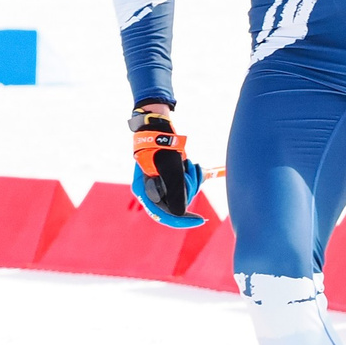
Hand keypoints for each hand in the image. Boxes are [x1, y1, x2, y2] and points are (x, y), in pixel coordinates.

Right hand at [130, 106, 205, 228]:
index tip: (201, 219)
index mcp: (144, 191)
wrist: (158, 124)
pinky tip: (192, 165)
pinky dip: (192, 176)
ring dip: (192, 179)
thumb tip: (180, 214)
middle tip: (193, 169)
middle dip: (190, 188)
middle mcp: (151, 190)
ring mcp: (160, 184)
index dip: (183, 220)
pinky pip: (185, 185)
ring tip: (190, 162)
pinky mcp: (169, 177)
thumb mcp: (171, 168)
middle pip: (177, 204)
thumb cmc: (161, 144)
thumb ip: (175, 191)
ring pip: (183, 193)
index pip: (164, 215)